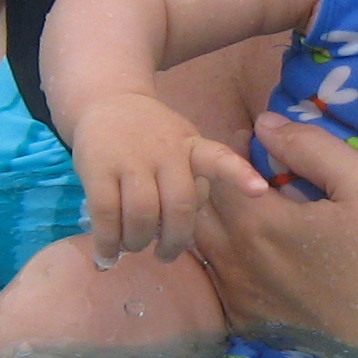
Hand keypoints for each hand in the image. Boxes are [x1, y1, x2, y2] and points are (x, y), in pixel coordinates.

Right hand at [70, 93, 266, 266]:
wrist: (107, 102)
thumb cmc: (151, 136)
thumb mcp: (182, 145)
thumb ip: (190, 180)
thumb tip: (180, 233)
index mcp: (192, 146)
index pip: (219, 159)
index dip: (239, 175)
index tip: (259, 190)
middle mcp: (165, 151)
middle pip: (178, 206)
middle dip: (174, 240)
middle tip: (165, 255)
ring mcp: (131, 159)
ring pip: (143, 214)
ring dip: (139, 241)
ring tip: (135, 246)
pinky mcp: (98, 168)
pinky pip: (106, 214)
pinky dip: (108, 242)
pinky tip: (108, 255)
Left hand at [192, 113, 357, 357]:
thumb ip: (310, 146)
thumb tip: (263, 124)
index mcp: (259, 225)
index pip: (213, 175)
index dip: (228, 150)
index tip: (255, 142)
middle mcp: (239, 266)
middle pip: (200, 213)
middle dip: (215, 185)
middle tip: (252, 172)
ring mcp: (247, 302)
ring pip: (205, 251)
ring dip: (216, 223)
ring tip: (254, 208)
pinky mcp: (262, 327)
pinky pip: (221, 288)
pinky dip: (225, 264)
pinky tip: (260, 256)